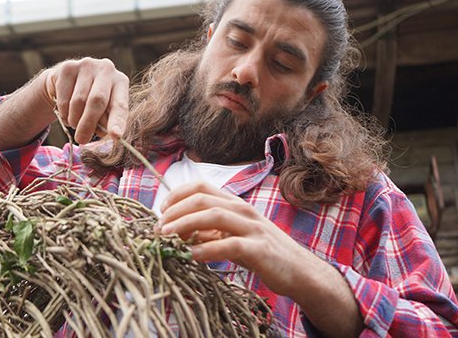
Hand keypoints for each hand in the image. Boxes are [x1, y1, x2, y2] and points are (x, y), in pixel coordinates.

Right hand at [45, 57, 128, 143]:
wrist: (66, 83)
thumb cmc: (90, 102)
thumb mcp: (103, 111)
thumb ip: (106, 122)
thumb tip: (108, 134)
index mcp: (120, 82)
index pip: (120, 104)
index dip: (118, 121)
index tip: (116, 135)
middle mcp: (106, 69)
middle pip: (97, 100)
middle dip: (88, 124)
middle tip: (82, 140)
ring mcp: (86, 65)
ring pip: (78, 101)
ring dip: (75, 119)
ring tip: (75, 123)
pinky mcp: (68, 68)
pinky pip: (64, 98)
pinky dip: (64, 113)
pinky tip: (67, 113)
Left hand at [157, 181, 317, 296]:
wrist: (299, 271)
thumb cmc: (262, 253)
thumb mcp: (232, 237)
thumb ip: (208, 231)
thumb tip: (175, 231)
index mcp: (235, 203)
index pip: (200, 186)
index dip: (177, 195)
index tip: (161, 212)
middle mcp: (243, 210)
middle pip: (202, 199)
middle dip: (175, 211)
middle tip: (158, 228)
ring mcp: (252, 228)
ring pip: (213, 216)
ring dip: (185, 224)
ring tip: (166, 237)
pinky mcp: (259, 249)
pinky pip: (229, 245)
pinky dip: (207, 249)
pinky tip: (191, 255)